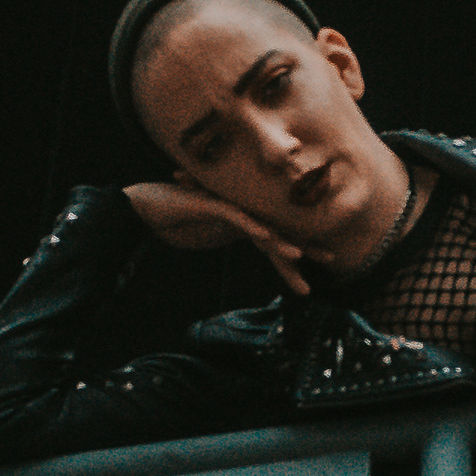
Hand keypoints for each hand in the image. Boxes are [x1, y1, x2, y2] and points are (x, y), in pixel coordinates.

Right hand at [124, 179, 309, 294]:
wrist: (143, 207)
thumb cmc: (172, 220)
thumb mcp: (204, 236)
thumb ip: (223, 238)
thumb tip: (236, 245)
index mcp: (241, 223)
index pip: (275, 239)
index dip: (298, 253)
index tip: (318, 268)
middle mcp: (240, 214)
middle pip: (278, 233)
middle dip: (305, 247)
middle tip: (332, 259)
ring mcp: (227, 209)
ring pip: (261, 227)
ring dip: (281, 242)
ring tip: (301, 257)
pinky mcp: (211, 206)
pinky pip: (237, 218)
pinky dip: (254, 228)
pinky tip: (269, 237)